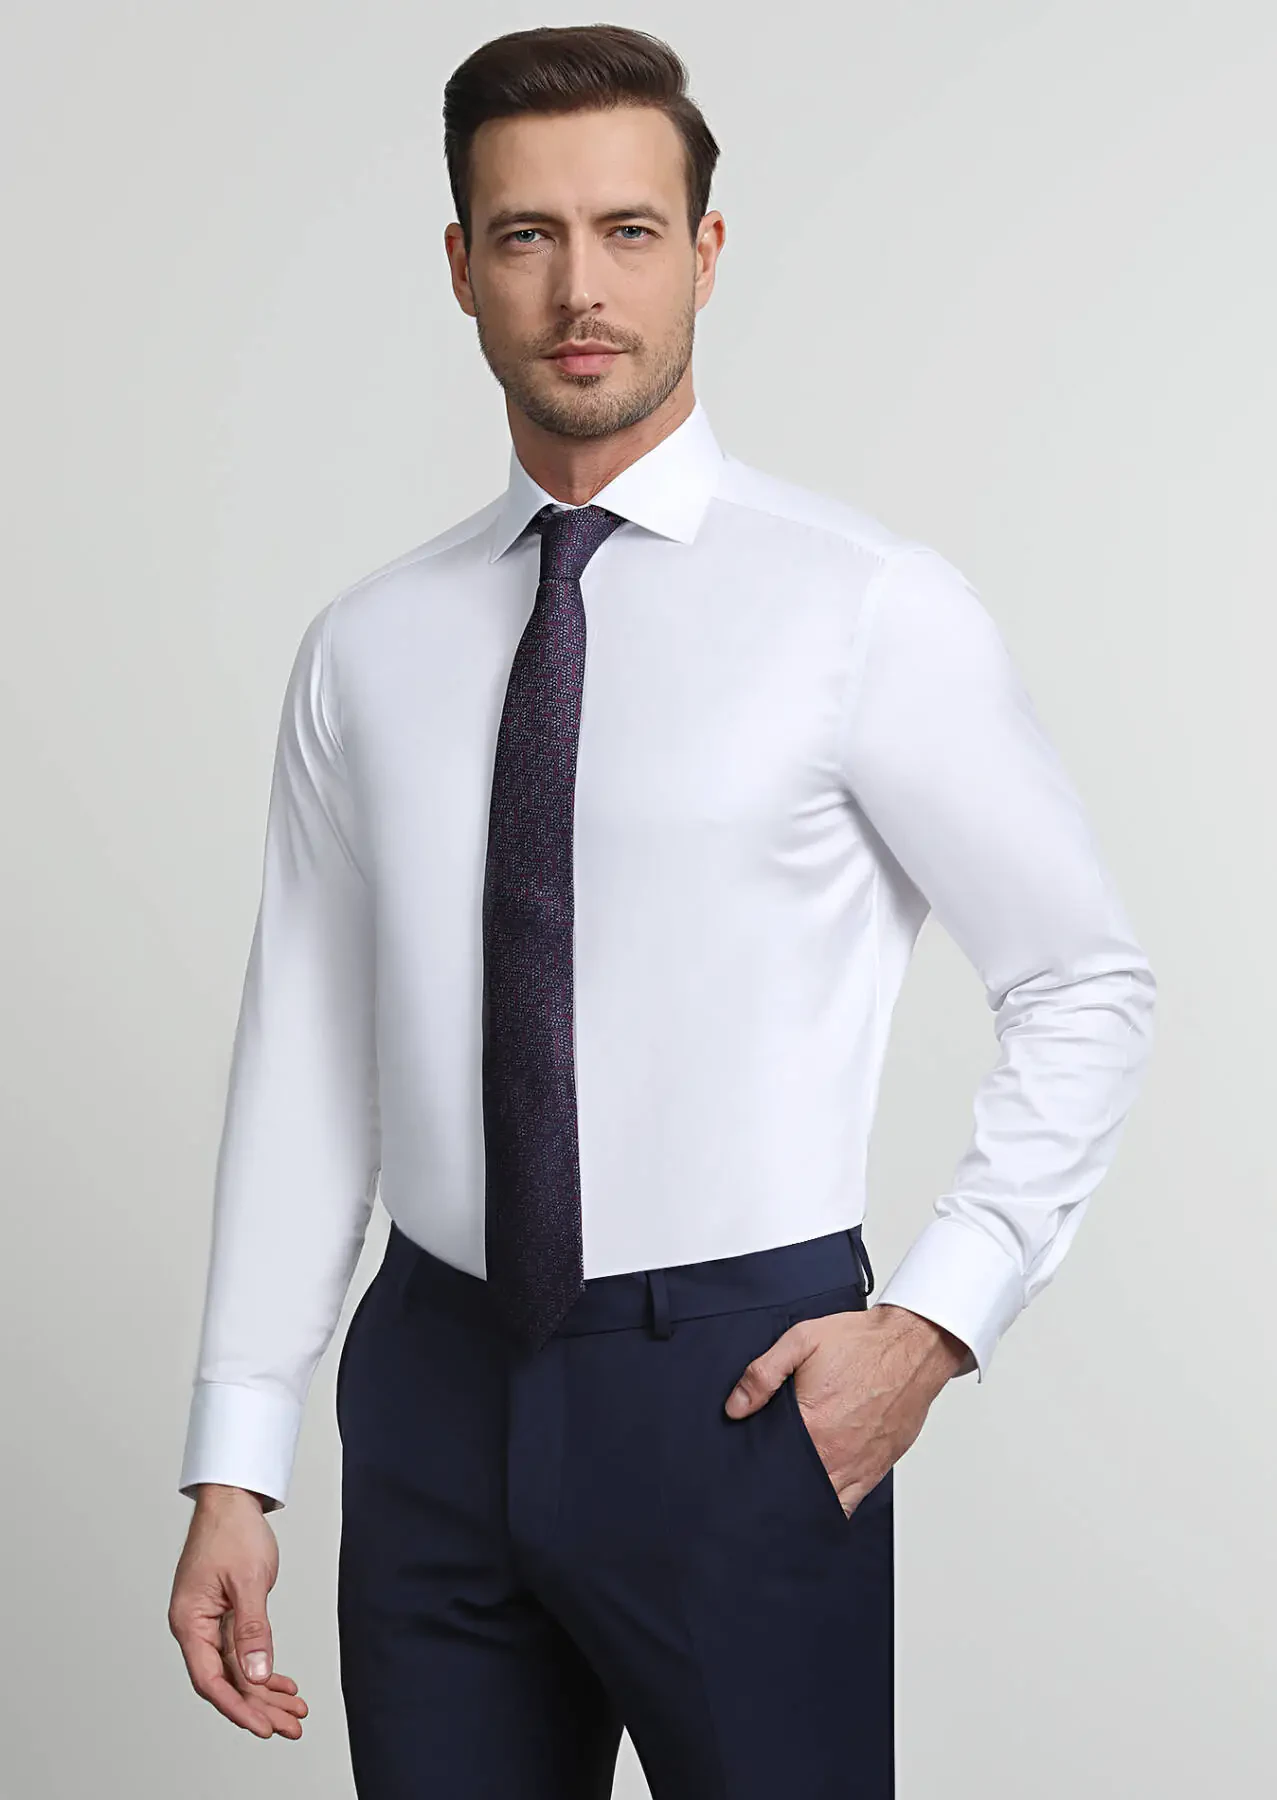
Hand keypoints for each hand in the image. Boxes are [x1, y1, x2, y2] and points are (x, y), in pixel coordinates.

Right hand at [168, 1484, 308, 1738]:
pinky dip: (263, 1668)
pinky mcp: (224, 1614)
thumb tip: (256, 1674)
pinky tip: (283, 1684)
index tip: (264, 1727)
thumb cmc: (232, 1530)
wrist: (232, 1498)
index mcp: (190, 1621)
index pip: (211, 1680)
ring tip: (295, 1711)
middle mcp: (195, 1627)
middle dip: (259, 1706)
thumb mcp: (249, 1580)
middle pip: (227, 1680)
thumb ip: (252, 1630)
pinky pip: (242, 1651)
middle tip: (291, 1726)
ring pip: (237, 1669)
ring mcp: (209, 1622)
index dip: (238, 1707)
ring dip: (265, 1691)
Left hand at [723, 1303, 970, 1515]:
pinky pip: (850, 1504)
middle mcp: (836, 1453)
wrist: (913, 1345)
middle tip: (765, 1473)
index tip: (747, 1463)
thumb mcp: (802, 1341)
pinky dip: (833, 1504)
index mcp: (813, 1424)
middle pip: (795, 1487)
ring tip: (788, 1487)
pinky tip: (819, 1493)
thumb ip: (764, 1373)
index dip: (756, 1465)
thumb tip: (736, 1406)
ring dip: (803, 1498)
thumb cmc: (862, 1343)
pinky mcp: (878, 1468)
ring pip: (822, 1503)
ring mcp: (859, 1466)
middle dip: (777, 1483)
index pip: (771, 1462)